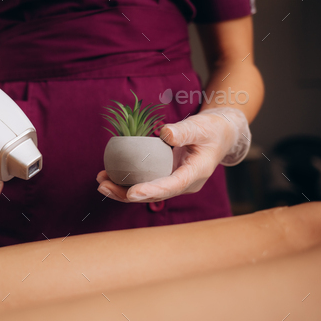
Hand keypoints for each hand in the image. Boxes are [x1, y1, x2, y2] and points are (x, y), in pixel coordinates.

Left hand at [97, 107, 250, 207]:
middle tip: (103, 186)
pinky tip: (109, 174)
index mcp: (196, 173)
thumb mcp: (201, 126)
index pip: (172, 186)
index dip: (151, 190)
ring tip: (100, 182)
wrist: (220, 135)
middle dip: (127, 194)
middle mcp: (184, 183)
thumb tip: (164, 133)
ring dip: (122, 190)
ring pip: (147, 192)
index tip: (132, 193)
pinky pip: (146, 182)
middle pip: (154, 195)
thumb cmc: (212, 129)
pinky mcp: (167, 176)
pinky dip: (128, 180)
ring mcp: (175, 181)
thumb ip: (184, 130)